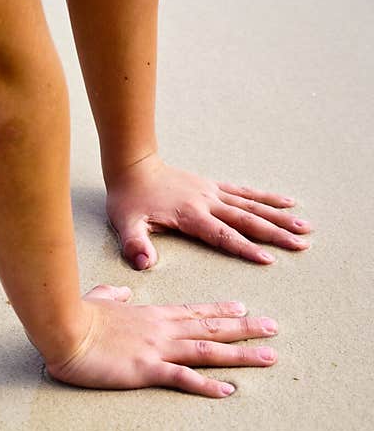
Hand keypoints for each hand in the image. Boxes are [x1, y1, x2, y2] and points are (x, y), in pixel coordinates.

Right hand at [46, 284, 277, 397]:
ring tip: (268, 357)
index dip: (220, 311)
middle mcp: (161, 330)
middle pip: (211, 328)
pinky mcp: (145, 369)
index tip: (243, 309)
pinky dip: (207, 385)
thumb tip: (122, 290)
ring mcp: (156, 349)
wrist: (63, 327)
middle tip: (273, 329)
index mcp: (150, 314)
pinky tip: (229, 390)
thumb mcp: (98, 298)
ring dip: (240, 355)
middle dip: (245, 329)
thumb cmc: (76, 314)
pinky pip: (183, 378)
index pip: (193, 311)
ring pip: (208, 351)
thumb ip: (113, 294)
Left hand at [104, 154, 310, 268]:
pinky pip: (244, 192)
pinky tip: (287, 203)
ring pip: (252, 206)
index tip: (268, 259)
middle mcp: (207, 202)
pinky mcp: (212, 185)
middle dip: (275, 234)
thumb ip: (134, 245)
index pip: (222, 236)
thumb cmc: (128, 199)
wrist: (132, 166)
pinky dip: (266, 197)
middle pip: (247, 220)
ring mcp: (212, 192)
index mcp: (190, 215)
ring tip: (305, 228)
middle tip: (301, 246)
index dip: (245, 248)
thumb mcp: (125, 225)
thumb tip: (144, 264)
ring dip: (279, 217)